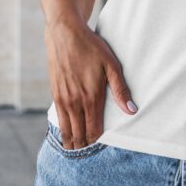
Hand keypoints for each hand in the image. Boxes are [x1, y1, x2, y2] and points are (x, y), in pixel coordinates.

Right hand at [44, 19, 137, 148]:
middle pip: (79, 135)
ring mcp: (62, 99)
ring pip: (66, 131)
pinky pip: (58, 119)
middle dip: (85, 145)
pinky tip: (68, 132)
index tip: (103, 144)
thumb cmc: (91, 47)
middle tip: (90, 151)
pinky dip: (63, 129)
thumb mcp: (111, 65)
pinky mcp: (54, 93)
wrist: (64, 33)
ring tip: (78, 149)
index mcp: (90, 97)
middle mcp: (74, 102)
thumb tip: (131, 111)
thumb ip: (120, 90)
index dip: (98, 141)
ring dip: (72, 141)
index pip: (93, 131)